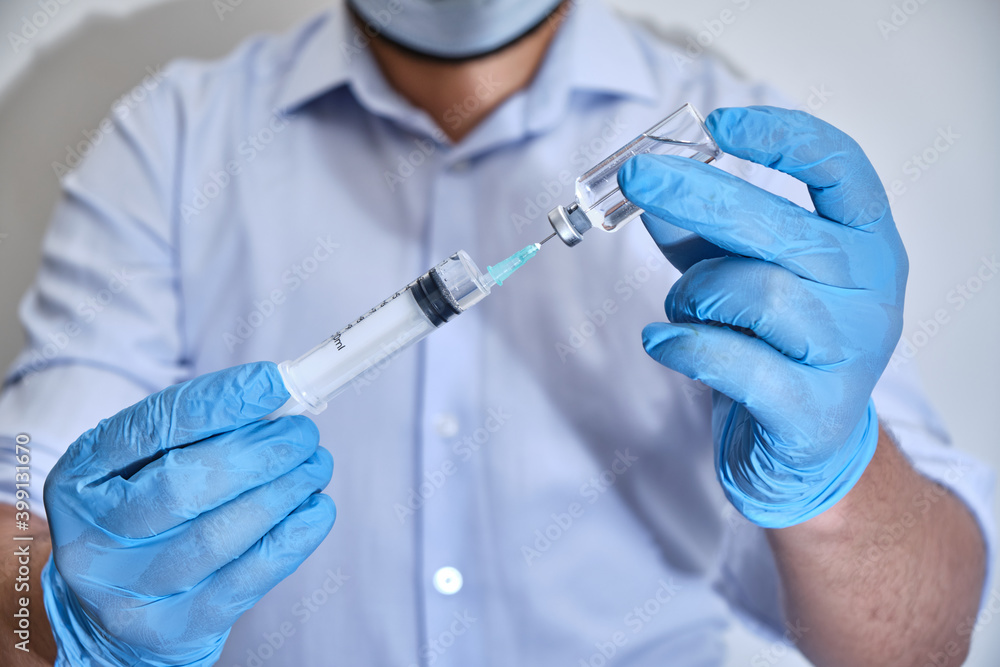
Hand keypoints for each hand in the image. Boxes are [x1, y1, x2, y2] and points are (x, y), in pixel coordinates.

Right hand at [42, 362, 334, 664]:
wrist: (105, 615)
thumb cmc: (139, 518)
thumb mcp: (141, 466)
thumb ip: (195, 432)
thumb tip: (274, 398)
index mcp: (79, 478)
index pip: (153, 428)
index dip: (221, 401)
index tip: (275, 383)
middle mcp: (92, 539)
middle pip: (186, 486)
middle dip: (260, 452)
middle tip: (304, 434)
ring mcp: (129, 591)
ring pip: (218, 535)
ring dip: (284, 491)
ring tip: (316, 465)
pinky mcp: (172, 631)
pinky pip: (244, 581)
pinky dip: (292, 539)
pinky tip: (318, 509)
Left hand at [618, 106, 906, 527]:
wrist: (805, 447)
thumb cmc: (775, 343)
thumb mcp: (742, 273)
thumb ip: (705, 233)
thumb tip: (652, 191)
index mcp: (867, 242)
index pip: (843, 169)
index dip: (784, 138)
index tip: (718, 124)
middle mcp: (872, 292)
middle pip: (781, 226)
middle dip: (697, 195)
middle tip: (636, 176)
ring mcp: (849, 354)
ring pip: (757, 292)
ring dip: (697, 294)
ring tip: (684, 310)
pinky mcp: (812, 410)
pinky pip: (736, 361)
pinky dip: (685, 344)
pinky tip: (663, 341)